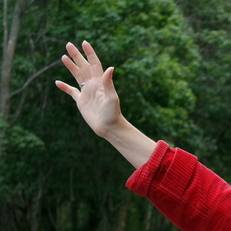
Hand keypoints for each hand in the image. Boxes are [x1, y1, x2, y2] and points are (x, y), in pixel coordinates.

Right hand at [55, 41, 155, 167]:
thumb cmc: (112, 113)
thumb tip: (110, 68)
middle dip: (76, 55)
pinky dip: (64, 87)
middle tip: (68, 44)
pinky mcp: (81, 101)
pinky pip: (71, 91)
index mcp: (100, 82)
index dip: (89, 53)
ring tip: (63, 57)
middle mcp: (93, 85)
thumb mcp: (111, 97)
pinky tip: (58, 82)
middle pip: (83, 66)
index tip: (84, 43)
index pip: (94, 64)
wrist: (109, 127)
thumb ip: (108, 82)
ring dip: (70, 66)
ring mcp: (86, 92)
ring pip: (77, 76)